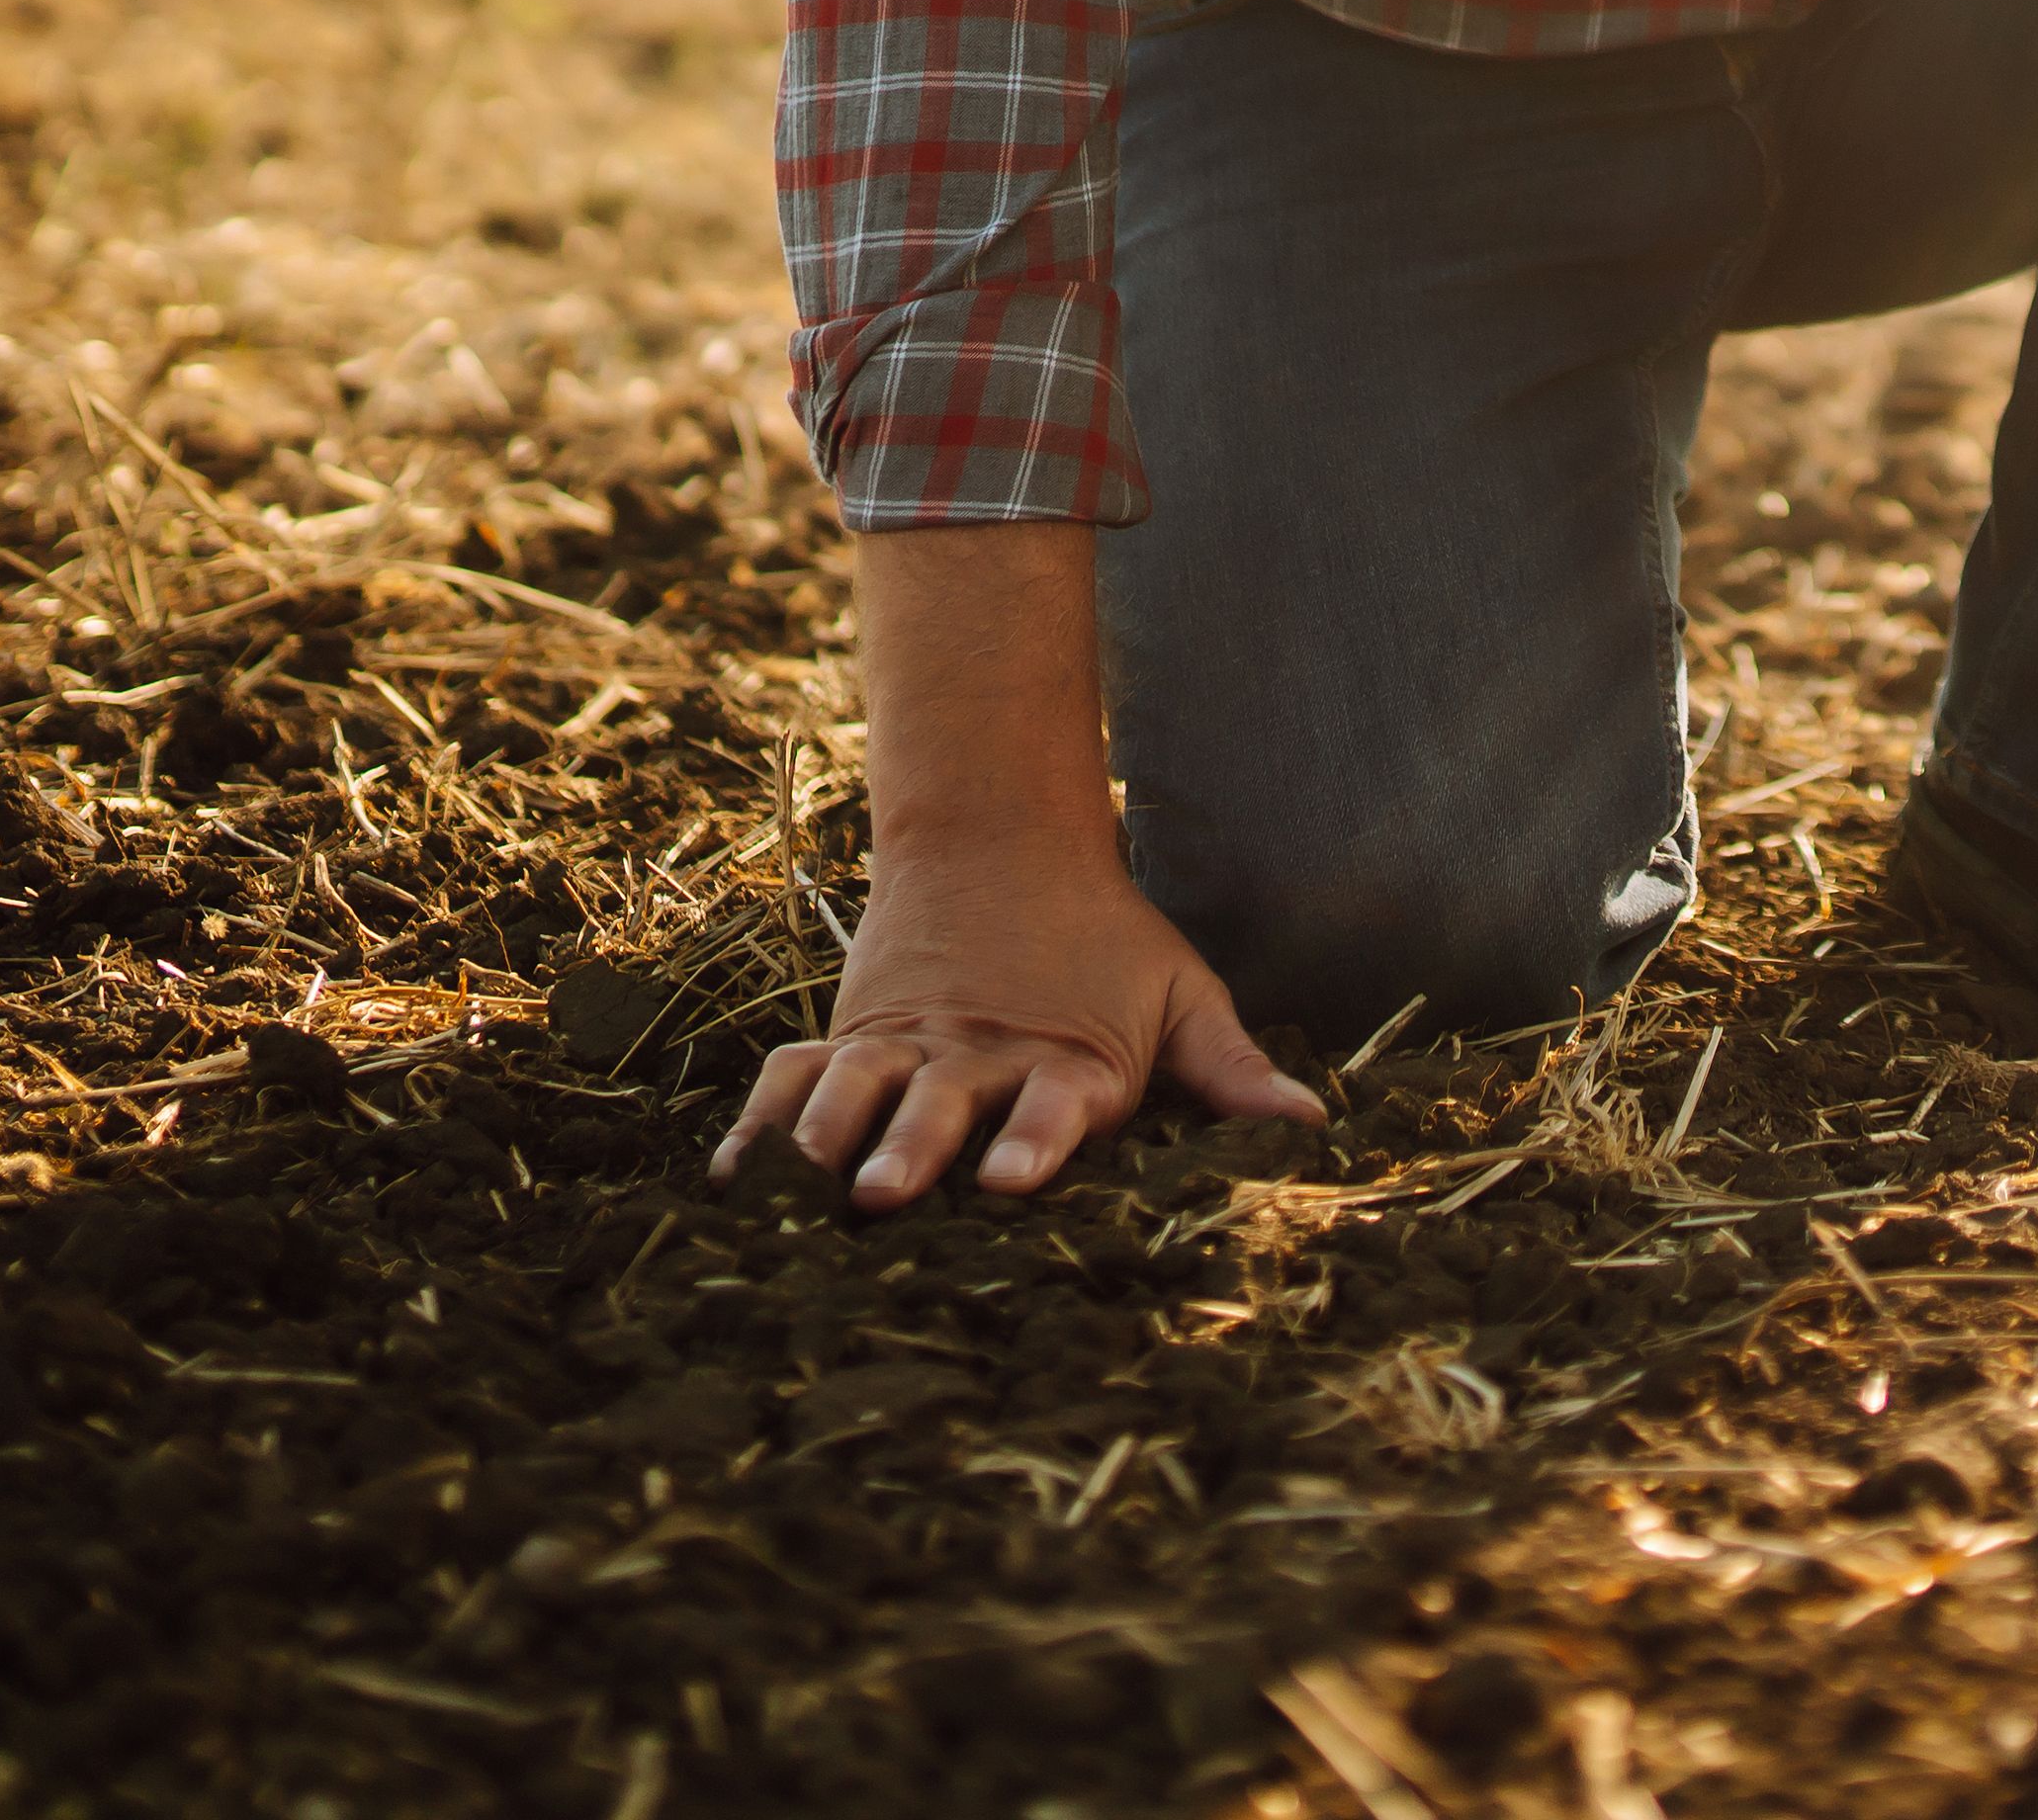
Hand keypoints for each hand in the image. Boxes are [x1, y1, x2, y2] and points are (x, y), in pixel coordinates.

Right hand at [713, 838, 1315, 1210]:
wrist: (1002, 842)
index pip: (1053, 1106)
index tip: (1012, 1180)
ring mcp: (905, 1046)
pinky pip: (793, 1079)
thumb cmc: (1105, 943)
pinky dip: (759, 1124)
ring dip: (828, 1135)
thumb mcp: (1178, 993)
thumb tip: (1311, 1123)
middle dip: (912, 1149)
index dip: (1034, 1142)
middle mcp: (978, 1057)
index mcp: (1065, 1059)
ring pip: (856, 1089)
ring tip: (797, 1181)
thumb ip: (1229, 1068)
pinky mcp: (852, 1037)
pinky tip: (726, 1181)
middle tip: (882, 1194)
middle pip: (940, 1104)